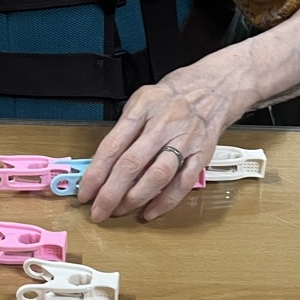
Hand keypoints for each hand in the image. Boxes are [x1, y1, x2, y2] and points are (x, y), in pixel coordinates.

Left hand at [79, 53, 247, 221]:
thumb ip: (124, 129)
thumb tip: (101, 164)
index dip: (96, 173)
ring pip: (157, 175)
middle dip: (111, 193)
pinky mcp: (201, 155)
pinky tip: (150, 212)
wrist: (214, 87)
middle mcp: (163, 124)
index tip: (85, 191)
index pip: (113, 145)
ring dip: (135, 198)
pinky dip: (165, 202)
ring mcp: (184, 140)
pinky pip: (182, 183)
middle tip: (98, 211)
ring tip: (120, 211)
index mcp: (143, 108)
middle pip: (132, 163)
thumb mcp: (141, 100)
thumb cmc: (173, 96)